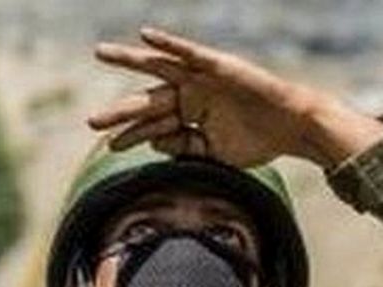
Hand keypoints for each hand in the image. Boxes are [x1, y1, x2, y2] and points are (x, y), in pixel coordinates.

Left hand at [87, 27, 382, 168]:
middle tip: (92, 121)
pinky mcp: (217, 65)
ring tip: (101, 53)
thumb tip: (153, 143)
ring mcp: (202, 78)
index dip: (132, 136)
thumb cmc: (257, 142)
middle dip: (121, 112)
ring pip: (159, 68)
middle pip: (148, 101)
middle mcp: (191, 95)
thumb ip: (183, 148)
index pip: (153, 126)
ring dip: (130, 60)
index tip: (111, 147)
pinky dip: (169, 43)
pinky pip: (189, 52)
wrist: (290, 128)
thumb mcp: (213, 153)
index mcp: (189, 117)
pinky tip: (146, 36)